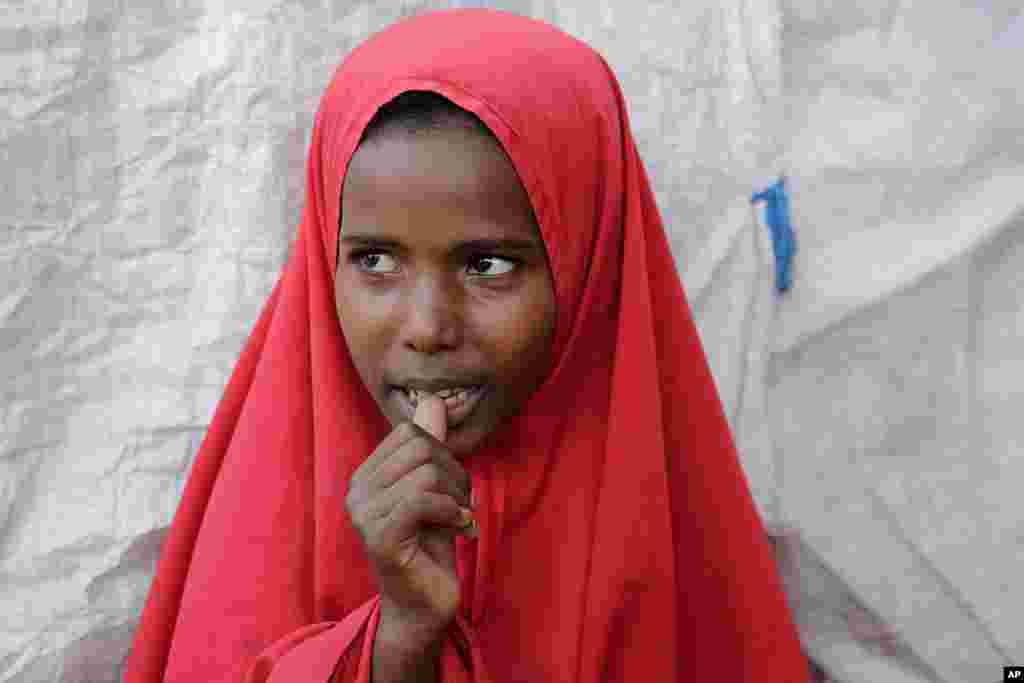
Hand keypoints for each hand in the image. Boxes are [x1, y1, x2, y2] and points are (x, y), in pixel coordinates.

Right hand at [346, 393, 475, 645]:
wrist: (424, 604)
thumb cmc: (430, 546)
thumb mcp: (436, 488)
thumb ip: (432, 446)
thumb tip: (434, 401)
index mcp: (366, 475)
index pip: (410, 432)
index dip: (443, 452)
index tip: (453, 486)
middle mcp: (357, 490)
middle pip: (420, 448)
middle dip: (454, 473)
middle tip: (462, 504)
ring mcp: (364, 514)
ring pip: (425, 473)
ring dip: (456, 496)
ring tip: (460, 518)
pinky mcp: (378, 537)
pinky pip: (422, 501)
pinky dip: (451, 511)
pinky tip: (460, 528)